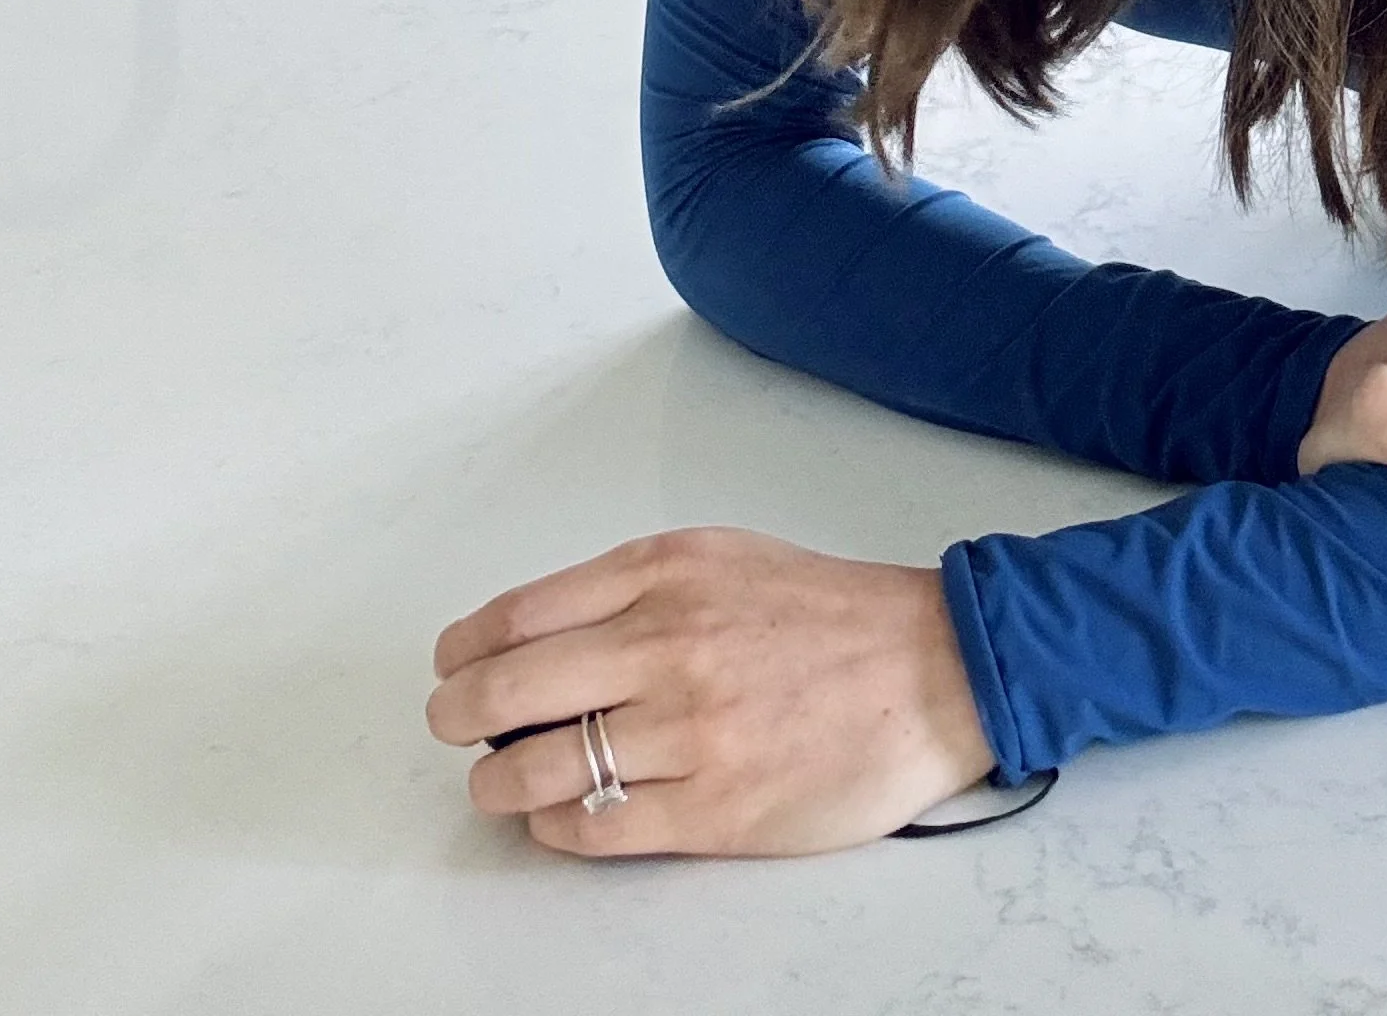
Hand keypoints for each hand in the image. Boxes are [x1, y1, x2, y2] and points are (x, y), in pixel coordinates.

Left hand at [425, 526, 995, 856]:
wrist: (934, 665)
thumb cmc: (829, 613)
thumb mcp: (721, 558)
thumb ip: (632, 589)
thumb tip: (535, 641)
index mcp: (664, 572)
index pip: (517, 614)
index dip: (464, 650)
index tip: (452, 667)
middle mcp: (667, 643)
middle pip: (506, 692)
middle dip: (458, 718)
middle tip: (455, 730)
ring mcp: (689, 730)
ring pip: (537, 772)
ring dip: (496, 786)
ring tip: (498, 787)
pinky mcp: (714, 807)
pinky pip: (596, 830)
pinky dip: (554, 830)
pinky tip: (557, 820)